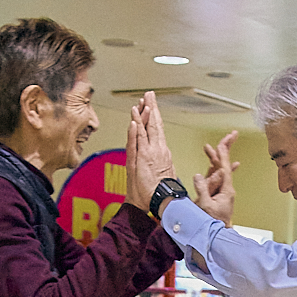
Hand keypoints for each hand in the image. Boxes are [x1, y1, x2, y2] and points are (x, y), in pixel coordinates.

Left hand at [124, 92, 177, 212]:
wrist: (161, 202)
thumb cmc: (158, 191)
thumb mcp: (161, 172)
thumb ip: (160, 160)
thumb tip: (162, 152)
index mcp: (161, 152)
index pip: (157, 129)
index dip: (153, 115)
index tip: (151, 104)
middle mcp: (157, 149)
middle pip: (154, 124)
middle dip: (151, 107)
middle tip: (149, 94)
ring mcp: (150, 153)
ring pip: (146, 129)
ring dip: (143, 114)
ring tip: (141, 100)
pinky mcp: (143, 158)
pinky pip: (138, 140)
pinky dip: (137, 128)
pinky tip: (135, 118)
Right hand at [193, 130, 238, 225]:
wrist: (217, 236)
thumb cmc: (212, 223)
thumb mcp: (205, 206)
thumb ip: (202, 189)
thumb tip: (198, 175)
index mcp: (226, 190)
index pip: (225, 168)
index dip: (223, 154)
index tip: (222, 142)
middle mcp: (226, 189)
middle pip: (225, 165)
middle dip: (226, 149)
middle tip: (231, 135)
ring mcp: (223, 191)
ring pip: (221, 170)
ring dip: (218, 156)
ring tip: (214, 145)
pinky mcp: (218, 195)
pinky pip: (218, 178)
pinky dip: (218, 168)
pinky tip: (220, 165)